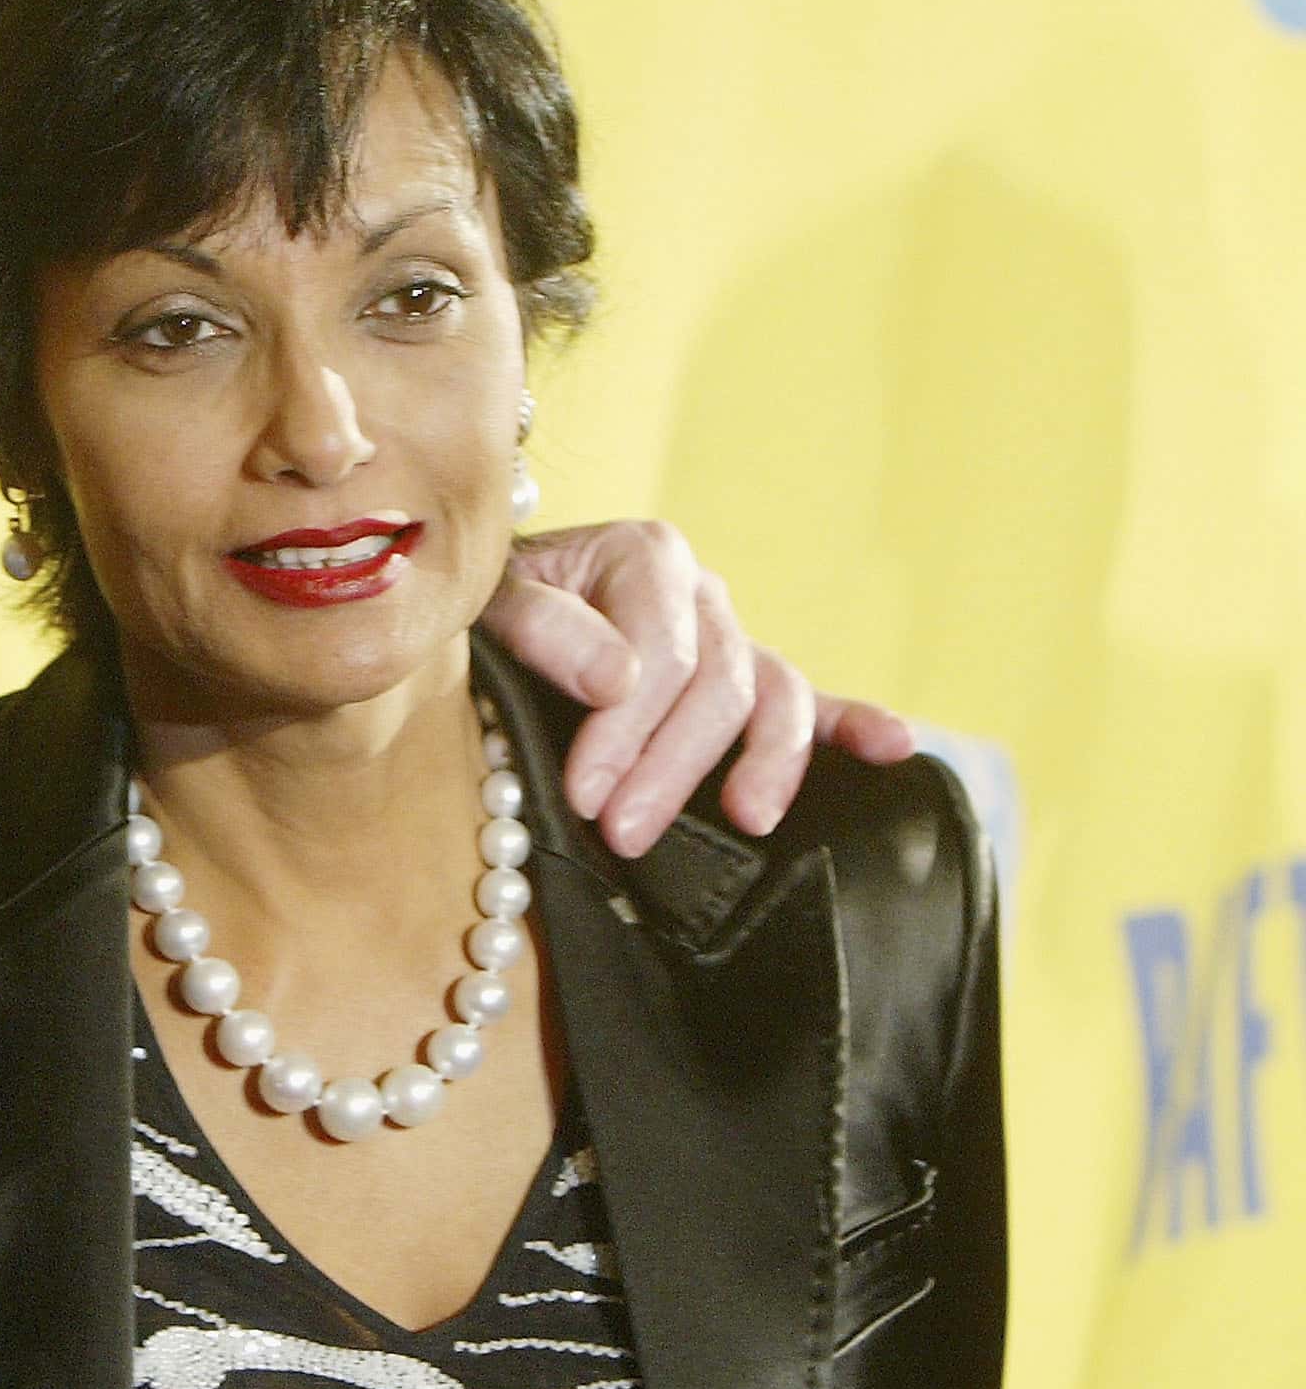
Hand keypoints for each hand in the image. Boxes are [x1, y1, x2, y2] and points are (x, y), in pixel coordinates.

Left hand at [480, 521, 915, 856]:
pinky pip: (813, 701)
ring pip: (774, 695)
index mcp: (645, 555)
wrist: (498, 604)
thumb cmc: (490, 603)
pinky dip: (856, 723)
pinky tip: (896, 748)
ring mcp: (732, 637)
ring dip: (766, 763)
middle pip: (718, 683)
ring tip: (746, 819)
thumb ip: (546, 629)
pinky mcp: (748, 682)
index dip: (625, 728)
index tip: (586, 793)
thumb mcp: (492, 601)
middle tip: (622, 833)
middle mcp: (700, 591)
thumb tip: (618, 679)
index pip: (659, 652)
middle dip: (671, 765)